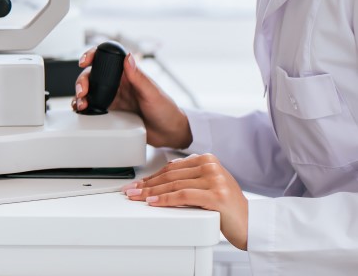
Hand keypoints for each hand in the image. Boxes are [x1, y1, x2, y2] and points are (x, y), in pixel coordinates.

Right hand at [72, 49, 191, 148]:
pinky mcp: (111, 112)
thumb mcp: (153, 93)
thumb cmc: (166, 111)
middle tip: (82, 92)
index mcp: (128, 74)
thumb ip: (139, 77)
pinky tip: (82, 111)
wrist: (169, 134)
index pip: (107, 59)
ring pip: (90, 91)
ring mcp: (114, 98)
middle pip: (93, 76)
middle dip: (83, 81)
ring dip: (81, 96)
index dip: (93, 56)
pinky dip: (85, 108)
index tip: (85, 61)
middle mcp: (119, 84)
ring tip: (81, 104)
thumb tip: (128, 58)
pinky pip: (94, 107)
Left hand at [123, 153, 247, 249]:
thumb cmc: (227, 208)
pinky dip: (164, 200)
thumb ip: (189, 177)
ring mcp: (214, 179)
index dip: (151, 177)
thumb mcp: (207, 185)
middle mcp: (211, 166)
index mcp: (208, 159)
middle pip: (170, 176)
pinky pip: (183, 196)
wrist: (252, 224)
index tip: (137, 184)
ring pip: (174, 185)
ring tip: (137, 197)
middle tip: (131, 191)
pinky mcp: (216, 195)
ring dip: (151, 193)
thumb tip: (159, 179)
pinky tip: (152, 202)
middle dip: (147, 185)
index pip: (172, 167)